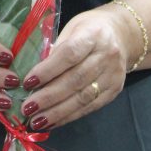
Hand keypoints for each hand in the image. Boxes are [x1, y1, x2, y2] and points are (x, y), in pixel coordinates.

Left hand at [18, 8, 129, 129]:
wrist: (122, 35)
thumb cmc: (89, 29)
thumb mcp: (71, 28)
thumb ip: (55, 49)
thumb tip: (34, 76)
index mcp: (93, 34)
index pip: (69, 54)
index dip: (48, 70)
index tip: (27, 82)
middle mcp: (106, 55)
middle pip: (75, 80)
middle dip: (49, 97)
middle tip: (27, 108)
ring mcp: (113, 75)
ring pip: (83, 98)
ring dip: (57, 112)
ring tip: (36, 121)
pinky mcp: (115, 91)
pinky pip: (90, 107)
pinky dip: (69, 116)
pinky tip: (53, 121)